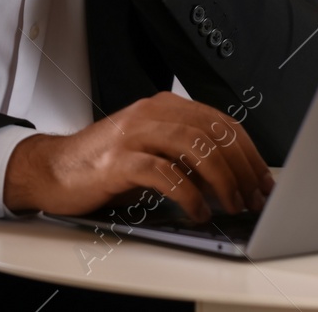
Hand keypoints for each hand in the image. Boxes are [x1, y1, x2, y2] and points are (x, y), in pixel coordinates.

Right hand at [2, 91, 273, 220]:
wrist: (54, 169)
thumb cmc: (105, 163)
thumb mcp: (154, 151)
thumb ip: (189, 156)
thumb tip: (233, 179)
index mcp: (166, 107)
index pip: (222, 122)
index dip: (249, 153)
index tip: (263, 181)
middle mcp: (152, 113)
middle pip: (213, 132)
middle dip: (242, 168)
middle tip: (253, 197)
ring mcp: (134, 134)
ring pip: (194, 147)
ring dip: (221, 180)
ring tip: (232, 204)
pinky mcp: (118, 160)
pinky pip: (164, 173)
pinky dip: (188, 194)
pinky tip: (197, 211)